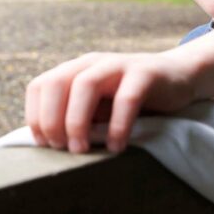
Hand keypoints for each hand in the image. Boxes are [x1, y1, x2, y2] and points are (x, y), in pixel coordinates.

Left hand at [25, 52, 195, 153]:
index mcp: (74, 69)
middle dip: (52, 120)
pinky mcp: (145, 73)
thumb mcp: (98, 107)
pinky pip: (126, 98)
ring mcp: (118, 64)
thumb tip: (49, 145)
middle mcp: (91, 63)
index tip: (44, 145)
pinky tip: (116, 146)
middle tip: (62, 149)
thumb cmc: (129, 100)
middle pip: (56, 84)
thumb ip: (76, 117)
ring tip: (82, 149)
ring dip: (77, 121)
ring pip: (85, 85)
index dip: (36, 116)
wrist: (177, 77)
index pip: (39, 86)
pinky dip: (117, 125)